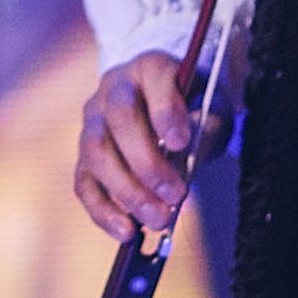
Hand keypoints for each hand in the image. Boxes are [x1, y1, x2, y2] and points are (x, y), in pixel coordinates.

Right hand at [73, 49, 228, 240]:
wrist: (171, 110)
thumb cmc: (197, 108)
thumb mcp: (214, 110)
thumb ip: (206, 130)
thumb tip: (182, 172)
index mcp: (151, 66)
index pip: (154, 77)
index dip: (165, 111)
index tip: (181, 143)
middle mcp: (114, 88)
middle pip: (119, 120)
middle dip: (147, 162)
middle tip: (176, 195)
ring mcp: (93, 121)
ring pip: (95, 152)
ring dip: (127, 190)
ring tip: (158, 219)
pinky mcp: (84, 155)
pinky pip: (84, 183)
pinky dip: (103, 210)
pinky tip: (127, 232)